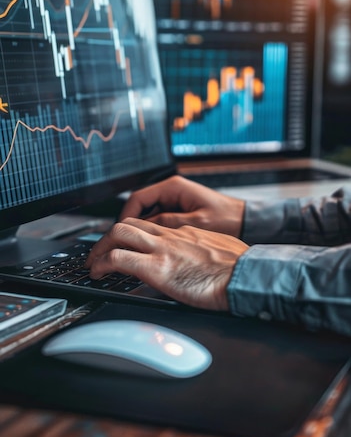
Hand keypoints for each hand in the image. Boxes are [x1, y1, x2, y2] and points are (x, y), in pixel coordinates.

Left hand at [86, 218, 248, 309]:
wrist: (245, 276)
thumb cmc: (240, 270)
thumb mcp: (221, 253)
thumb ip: (206, 253)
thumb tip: (206, 264)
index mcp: (186, 232)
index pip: (150, 224)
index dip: (132, 233)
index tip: (125, 244)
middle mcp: (171, 235)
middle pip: (130, 223)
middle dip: (110, 236)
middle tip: (101, 252)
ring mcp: (162, 248)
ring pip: (119, 233)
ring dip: (101, 247)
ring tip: (94, 263)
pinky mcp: (157, 267)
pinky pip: (119, 258)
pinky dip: (102, 263)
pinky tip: (98, 274)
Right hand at [119, 175, 244, 237]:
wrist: (248, 222)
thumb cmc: (228, 219)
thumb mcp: (196, 223)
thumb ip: (169, 224)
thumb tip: (144, 232)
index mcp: (173, 187)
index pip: (137, 199)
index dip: (124, 218)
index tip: (118, 235)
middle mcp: (172, 191)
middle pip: (138, 207)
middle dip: (128, 226)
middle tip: (120, 245)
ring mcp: (175, 202)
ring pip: (147, 216)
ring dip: (140, 231)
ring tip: (134, 249)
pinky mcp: (180, 213)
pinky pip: (158, 222)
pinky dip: (152, 234)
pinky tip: (152, 248)